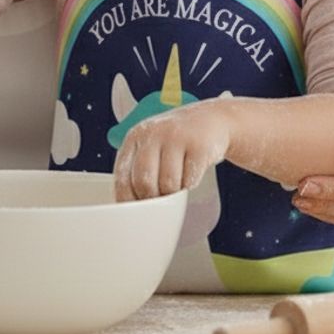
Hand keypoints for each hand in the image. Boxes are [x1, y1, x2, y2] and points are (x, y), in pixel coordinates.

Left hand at [113, 99, 231, 201]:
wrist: (211, 119)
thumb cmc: (176, 140)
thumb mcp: (150, 147)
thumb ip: (137, 170)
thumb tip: (130, 212)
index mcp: (135, 137)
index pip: (122, 178)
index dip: (128, 201)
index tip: (135, 215)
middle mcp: (153, 134)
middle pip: (144, 182)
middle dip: (152, 199)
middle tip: (160, 201)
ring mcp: (176, 137)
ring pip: (168, 185)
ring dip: (173, 194)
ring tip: (177, 182)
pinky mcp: (198, 146)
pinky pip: (189, 181)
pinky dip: (189, 185)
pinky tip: (190, 173)